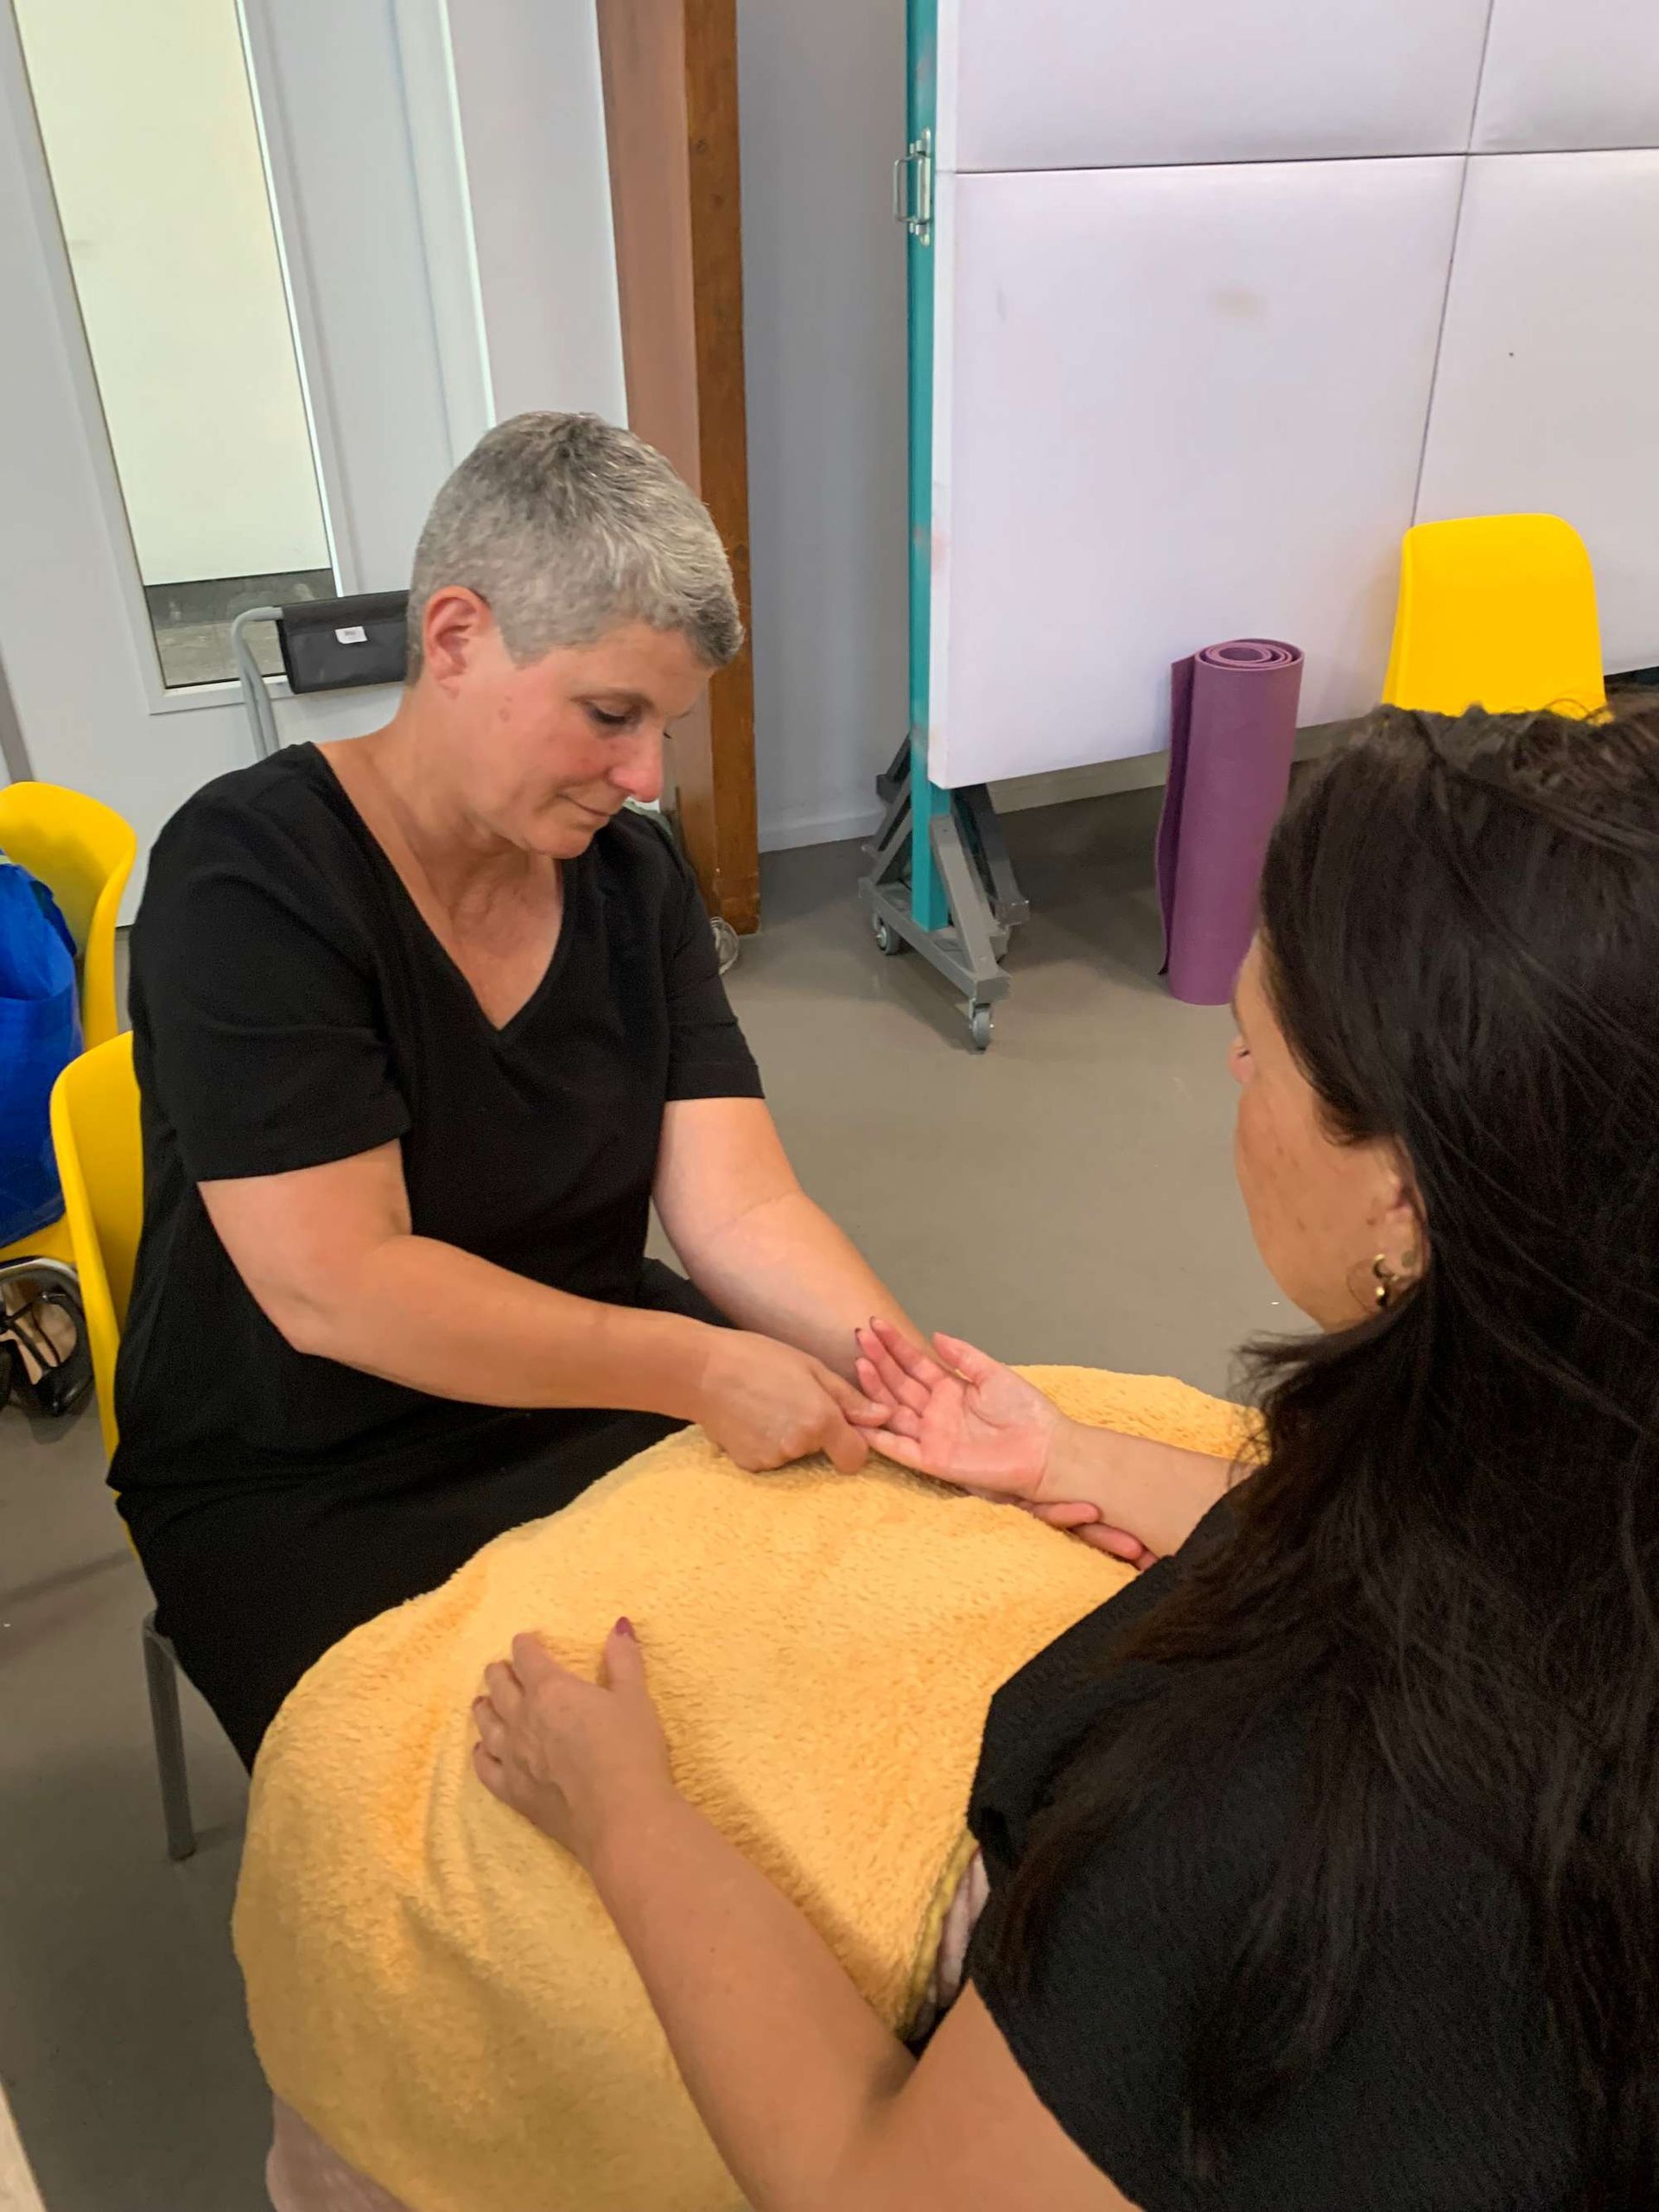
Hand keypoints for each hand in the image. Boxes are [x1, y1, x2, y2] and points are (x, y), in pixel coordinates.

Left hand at [473, 1621, 673, 1869]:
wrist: (620, 1816)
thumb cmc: (631, 1751)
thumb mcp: (635, 1697)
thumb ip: (623, 1659)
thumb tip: (619, 1625)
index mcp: (552, 1690)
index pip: (528, 1658)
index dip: (525, 1646)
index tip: (524, 1641)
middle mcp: (523, 1719)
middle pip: (501, 1688)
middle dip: (499, 1673)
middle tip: (499, 1668)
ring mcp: (513, 1758)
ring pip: (487, 1725)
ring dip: (484, 1708)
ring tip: (481, 1700)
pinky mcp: (514, 1792)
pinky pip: (485, 1769)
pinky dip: (480, 1755)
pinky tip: (480, 1750)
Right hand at [695, 1329, 889, 1474]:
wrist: (700, 1371)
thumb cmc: (758, 1358)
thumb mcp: (810, 1367)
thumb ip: (849, 1398)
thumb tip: (884, 1416)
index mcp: (821, 1420)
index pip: (856, 1458)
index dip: (853, 1444)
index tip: (841, 1428)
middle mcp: (800, 1447)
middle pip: (823, 1453)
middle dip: (817, 1434)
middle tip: (793, 1401)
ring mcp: (772, 1460)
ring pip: (796, 1456)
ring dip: (790, 1437)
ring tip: (768, 1405)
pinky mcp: (750, 1466)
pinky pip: (771, 1458)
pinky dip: (766, 1443)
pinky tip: (751, 1418)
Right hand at [855, 1321, 1062, 1497]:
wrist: (1044, 1450)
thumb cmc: (1026, 1412)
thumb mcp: (993, 1373)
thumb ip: (963, 1356)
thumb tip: (935, 1335)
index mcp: (950, 1389)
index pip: (915, 1363)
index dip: (895, 1345)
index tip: (875, 1325)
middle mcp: (935, 1411)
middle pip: (899, 1383)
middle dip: (879, 1360)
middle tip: (860, 1336)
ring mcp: (931, 1435)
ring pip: (893, 1409)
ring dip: (874, 1388)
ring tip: (859, 1363)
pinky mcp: (932, 1460)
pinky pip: (898, 1448)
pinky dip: (877, 1435)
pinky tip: (856, 1417)